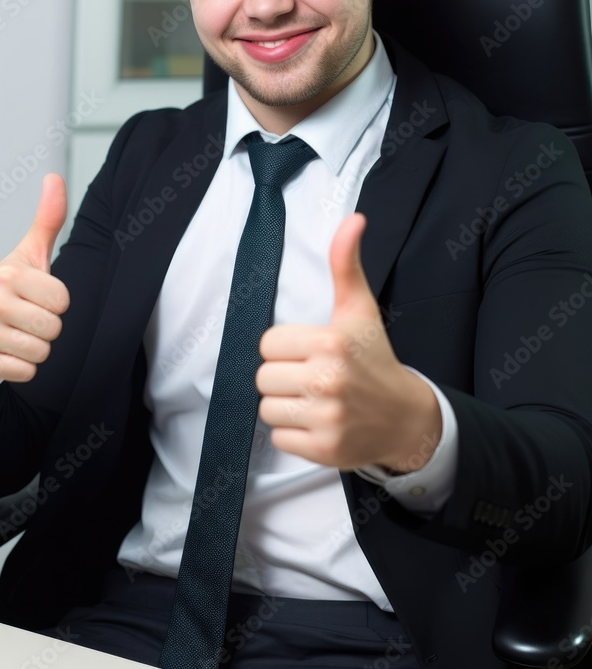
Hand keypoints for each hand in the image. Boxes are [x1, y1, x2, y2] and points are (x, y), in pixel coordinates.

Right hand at [0, 174, 69, 385]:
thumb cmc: (7, 290)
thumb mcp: (28, 253)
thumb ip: (47, 219)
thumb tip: (55, 179)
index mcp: (10, 273)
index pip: (63, 301)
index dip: (55, 302)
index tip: (37, 296)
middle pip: (54, 327)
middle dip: (47, 327)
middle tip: (27, 317)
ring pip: (42, 351)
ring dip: (36, 347)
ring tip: (18, 333)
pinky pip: (27, 372)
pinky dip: (23, 367)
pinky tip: (8, 350)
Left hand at [256, 213, 441, 471]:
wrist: (406, 417)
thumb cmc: (374, 359)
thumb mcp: (359, 309)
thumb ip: (345, 264)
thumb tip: (353, 219)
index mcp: (331, 342)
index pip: (267, 344)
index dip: (284, 349)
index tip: (309, 352)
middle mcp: (329, 380)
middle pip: (263, 377)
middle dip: (283, 378)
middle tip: (311, 378)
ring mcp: (328, 418)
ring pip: (267, 409)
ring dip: (285, 407)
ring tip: (313, 400)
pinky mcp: (325, 450)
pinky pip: (279, 439)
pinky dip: (294, 434)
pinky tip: (318, 423)